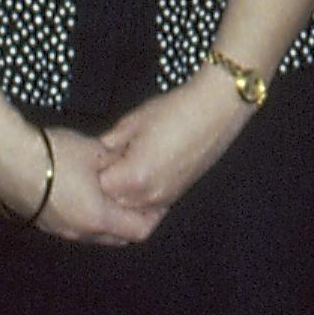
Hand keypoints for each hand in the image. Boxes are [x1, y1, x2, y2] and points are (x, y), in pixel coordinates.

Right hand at [3, 123, 156, 246]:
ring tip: (113, 192)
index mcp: (98, 218)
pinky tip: (85, 192)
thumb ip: (117, 162)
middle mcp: (80, 232)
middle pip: (118, 236)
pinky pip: (75, 227)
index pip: (139, 230)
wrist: (8, 158)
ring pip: (95, 233)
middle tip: (139, 197)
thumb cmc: (53, 155)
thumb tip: (130, 162)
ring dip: (108, 218)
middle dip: (132, 219)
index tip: (159, 200)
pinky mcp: (44, 223)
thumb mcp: (95, 151)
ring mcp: (60, 231)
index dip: (154, 216)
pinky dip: (87, 215)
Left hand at [94, 72, 254, 224]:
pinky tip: (147, 167)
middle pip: (115, 202)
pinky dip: (144, 191)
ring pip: (133, 206)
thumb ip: (111, 141)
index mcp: (134, 177)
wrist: (216, 108)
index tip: (100, 155)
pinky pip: (151, 202)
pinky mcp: (178, 194)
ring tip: (131, 162)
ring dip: (126, 190)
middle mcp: (149, 194)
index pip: (100, 186)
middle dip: (110, 183)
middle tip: (114, 159)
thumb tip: (100, 151)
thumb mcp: (134, 121)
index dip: (98, 169)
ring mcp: (166, 197)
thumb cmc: (176, 110)